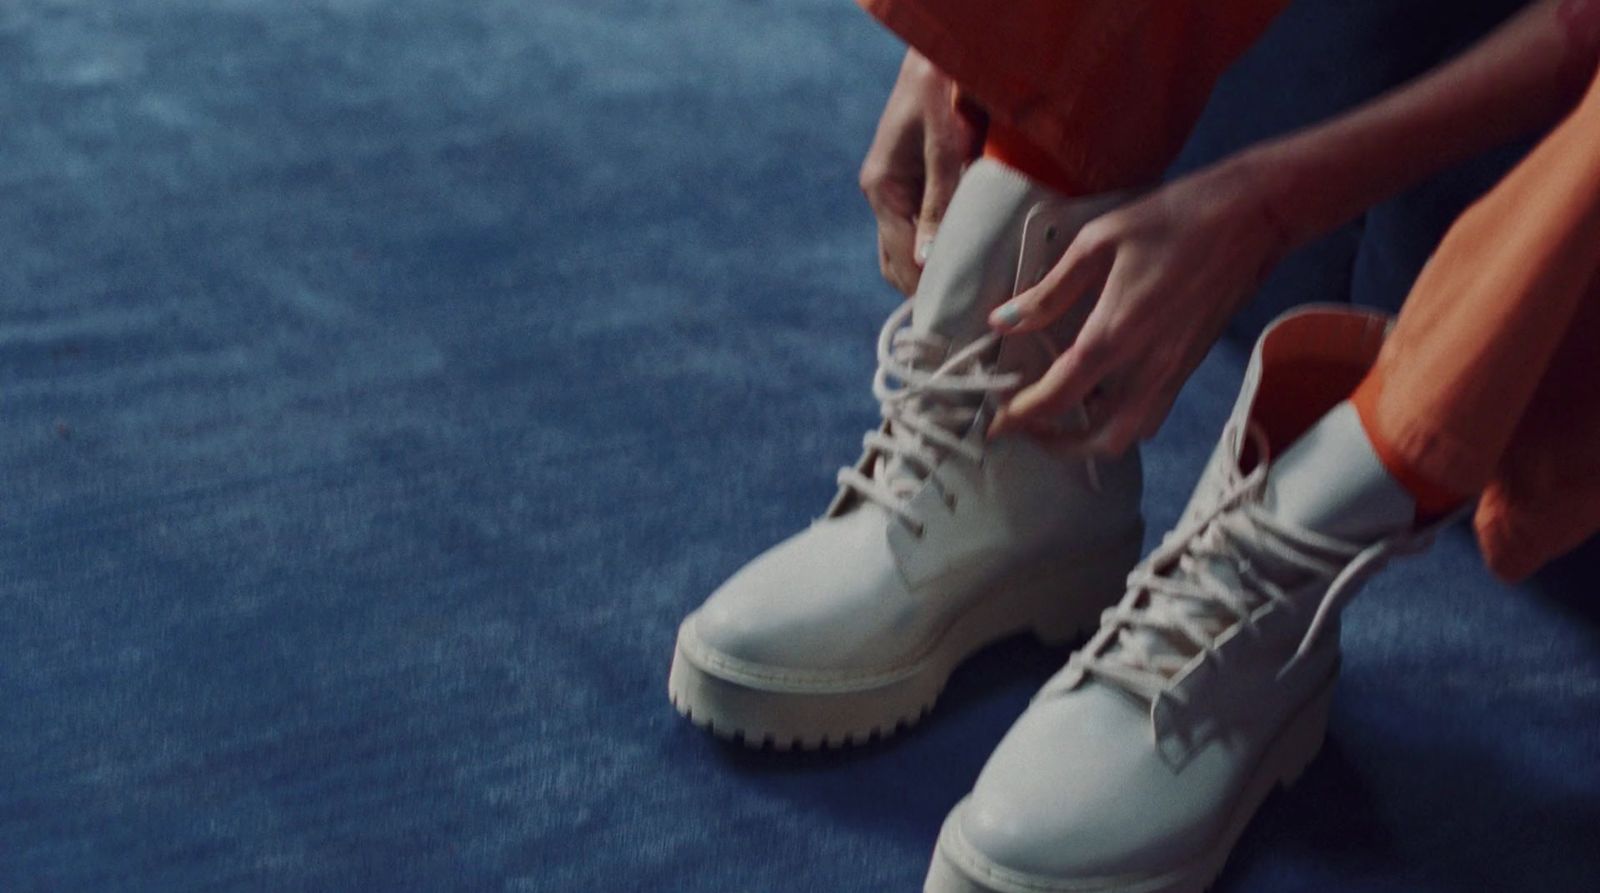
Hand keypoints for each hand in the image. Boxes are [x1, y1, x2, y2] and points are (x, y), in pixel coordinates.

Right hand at [860, 49, 984, 295]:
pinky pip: (923, 228)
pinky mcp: (917, 183)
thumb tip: (928, 259)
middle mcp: (884, 195)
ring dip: (930, 271)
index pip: (898, 259)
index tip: (954, 317)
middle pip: (896, 263)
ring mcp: (898, 191)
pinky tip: (968, 260)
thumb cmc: (942, 89)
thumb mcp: (944, 144)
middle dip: (923, 289)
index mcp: (882, 189)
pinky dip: (939, 248)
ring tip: (967, 296)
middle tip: (962, 316)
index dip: (923, 290)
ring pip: (908, 250)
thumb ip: (938, 200)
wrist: (941, 52)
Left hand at [986, 156, 1292, 453]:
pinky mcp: (1193, 364)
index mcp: (1115, 334)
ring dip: (1093, 440)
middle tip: (1029, 427)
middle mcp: (1148, 365)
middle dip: (1059, 445)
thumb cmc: (1175, 218)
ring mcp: (1176, 370)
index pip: (1058, 396)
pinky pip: (1154, 413)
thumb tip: (1004, 322)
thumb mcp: (1099, 241)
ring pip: (1132, 434)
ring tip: (1063, 418)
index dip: (1021, 417)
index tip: (995, 424)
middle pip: (1100, 439)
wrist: (1256, 215)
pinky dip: (1124, 421)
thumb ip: (1051, 290)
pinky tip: (1104, 395)